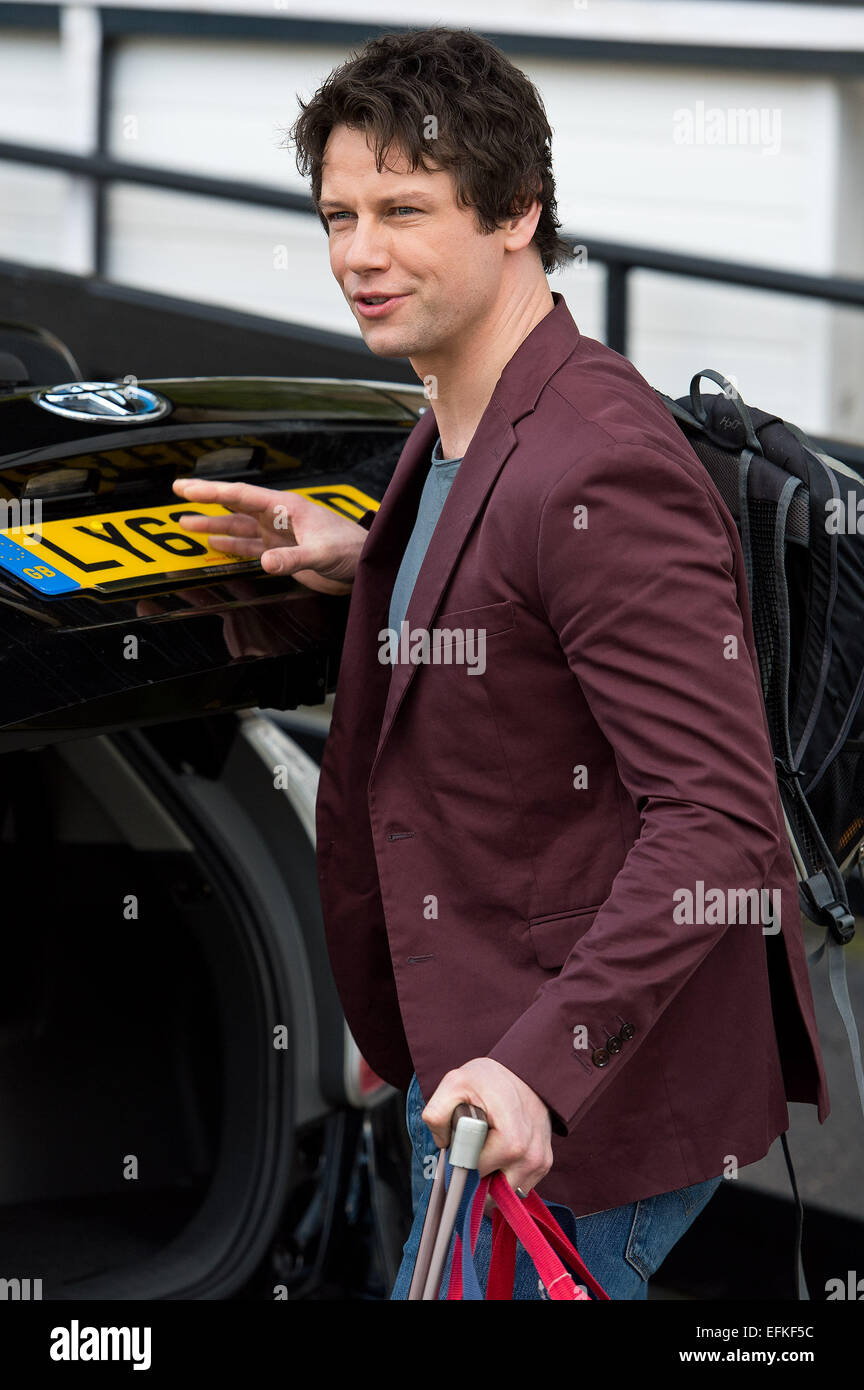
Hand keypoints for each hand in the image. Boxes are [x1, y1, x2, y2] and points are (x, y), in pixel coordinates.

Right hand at [170, 477, 369, 594]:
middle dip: (205, 502)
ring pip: (238, 527)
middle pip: (234, 506)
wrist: (367, 566)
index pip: (241, 495)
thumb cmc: (352, 550)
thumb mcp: (322, 553)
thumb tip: (264, 563)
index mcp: (285, 507)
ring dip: (213, 527)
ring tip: (185, 525)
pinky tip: (214, 545)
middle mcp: (277, 518)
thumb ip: (293, 558)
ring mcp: (278, 535)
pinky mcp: (282, 553)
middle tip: (177, 494)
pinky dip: (231, 547)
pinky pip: (249, 548)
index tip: (184, 487)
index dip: (211, 491)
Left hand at [421, 1058, 553, 1216]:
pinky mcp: (544, 1165)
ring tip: (486, 1148)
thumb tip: (442, 1144)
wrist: (524, 1071)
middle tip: (471, 1146)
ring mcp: (540, 1163)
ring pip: (505, 1193)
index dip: (461, 1164)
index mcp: (511, 1142)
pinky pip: (518, 1186)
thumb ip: (437, 1113)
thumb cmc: (490, 1078)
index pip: (476, 1175)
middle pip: (491, 1191)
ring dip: (491, 1177)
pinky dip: (505, 1175)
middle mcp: (530, 1158)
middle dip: (477, 1175)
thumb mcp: (455, 1083)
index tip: (458, 1147)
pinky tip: (499, 1152)